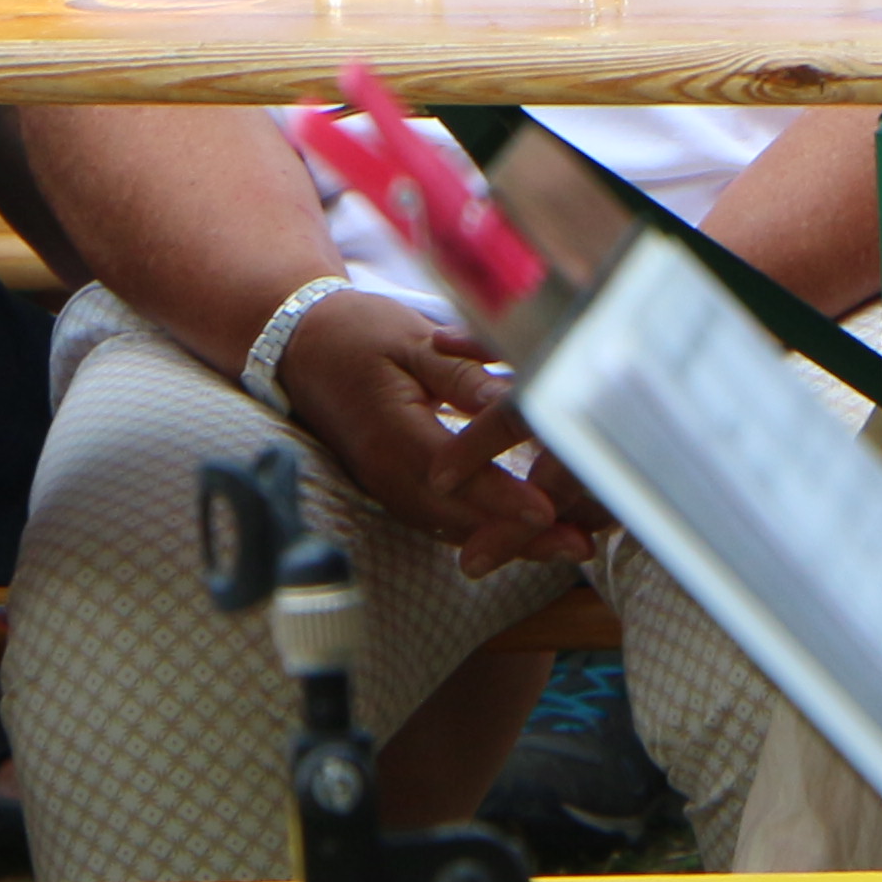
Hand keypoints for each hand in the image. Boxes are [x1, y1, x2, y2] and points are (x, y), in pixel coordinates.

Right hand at [274, 297, 585, 575]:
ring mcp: (385, 487)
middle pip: (458, 517)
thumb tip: (514, 402)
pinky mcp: (393, 488)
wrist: (300, 349)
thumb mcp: (414, 344)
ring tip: (569, 545)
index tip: (549, 511)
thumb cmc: (359, 336)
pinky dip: (483, 528)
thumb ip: (465, 379)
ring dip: (507, 540)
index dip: (502, 497)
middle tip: (581, 543)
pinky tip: (528, 531)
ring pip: (451, 526)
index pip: (454, 476)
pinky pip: (440, 518)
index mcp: (391, 435)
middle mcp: (386, 474)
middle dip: (519, 536)